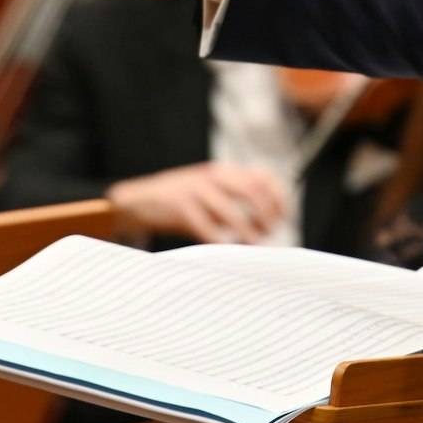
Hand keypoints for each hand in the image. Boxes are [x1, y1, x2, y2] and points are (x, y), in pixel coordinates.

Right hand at [106, 162, 287, 243]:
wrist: (137, 200)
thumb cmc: (179, 201)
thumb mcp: (208, 190)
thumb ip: (232, 198)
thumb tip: (266, 221)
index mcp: (223, 171)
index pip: (262, 178)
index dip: (278, 197)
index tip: (284, 216)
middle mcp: (212, 177)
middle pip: (252, 192)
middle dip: (266, 214)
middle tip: (269, 232)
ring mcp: (195, 191)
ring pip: (231, 212)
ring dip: (247, 231)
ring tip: (254, 244)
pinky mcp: (180, 208)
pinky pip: (207, 228)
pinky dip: (221, 241)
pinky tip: (227, 250)